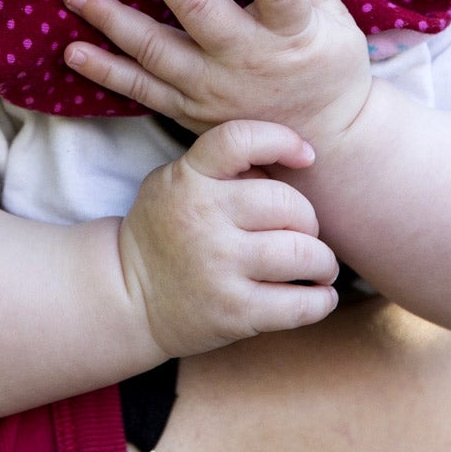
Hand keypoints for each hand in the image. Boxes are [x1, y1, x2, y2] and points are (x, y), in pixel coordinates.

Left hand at [64, 0, 374, 146]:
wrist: (324, 145)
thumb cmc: (330, 68)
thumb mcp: (339, 26)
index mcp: (292, 34)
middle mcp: (246, 60)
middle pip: (198, 11)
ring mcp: (212, 88)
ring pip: (155, 50)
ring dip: (111, 19)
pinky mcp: (188, 110)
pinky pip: (140, 90)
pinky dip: (105, 71)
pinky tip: (73, 51)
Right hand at [119, 118, 340, 356]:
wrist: (127, 297)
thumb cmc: (165, 233)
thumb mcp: (174, 182)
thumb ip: (222, 168)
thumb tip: (290, 162)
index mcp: (188, 180)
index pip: (240, 140)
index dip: (282, 140)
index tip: (306, 157)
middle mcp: (203, 219)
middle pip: (288, 204)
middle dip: (309, 220)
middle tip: (306, 233)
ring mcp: (219, 267)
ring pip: (302, 254)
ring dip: (323, 261)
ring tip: (320, 266)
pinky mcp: (234, 312)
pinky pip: (299, 304)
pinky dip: (322, 300)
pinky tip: (320, 296)